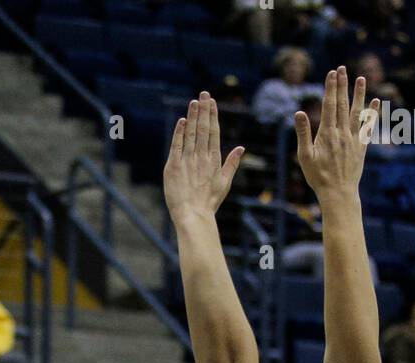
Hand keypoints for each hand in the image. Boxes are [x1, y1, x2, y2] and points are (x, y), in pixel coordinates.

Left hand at [164, 91, 243, 223]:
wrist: (193, 216)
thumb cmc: (209, 203)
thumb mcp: (224, 183)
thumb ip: (232, 163)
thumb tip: (241, 148)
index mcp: (214, 160)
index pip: (213, 132)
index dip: (212, 115)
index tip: (211, 102)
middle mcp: (201, 157)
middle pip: (203, 129)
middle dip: (203, 109)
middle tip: (203, 93)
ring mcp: (187, 161)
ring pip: (190, 133)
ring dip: (192, 116)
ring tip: (194, 101)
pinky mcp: (173, 167)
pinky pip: (176, 145)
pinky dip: (179, 132)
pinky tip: (182, 120)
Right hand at [294, 68, 379, 197]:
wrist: (338, 193)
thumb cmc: (318, 177)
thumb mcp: (305, 156)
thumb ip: (303, 133)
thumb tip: (299, 113)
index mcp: (327, 134)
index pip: (329, 105)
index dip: (330, 88)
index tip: (332, 73)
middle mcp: (342, 133)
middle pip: (342, 104)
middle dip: (342, 85)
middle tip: (342, 68)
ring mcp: (353, 139)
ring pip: (357, 112)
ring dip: (359, 94)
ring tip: (361, 78)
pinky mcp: (361, 147)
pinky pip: (368, 127)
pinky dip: (372, 113)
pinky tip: (375, 101)